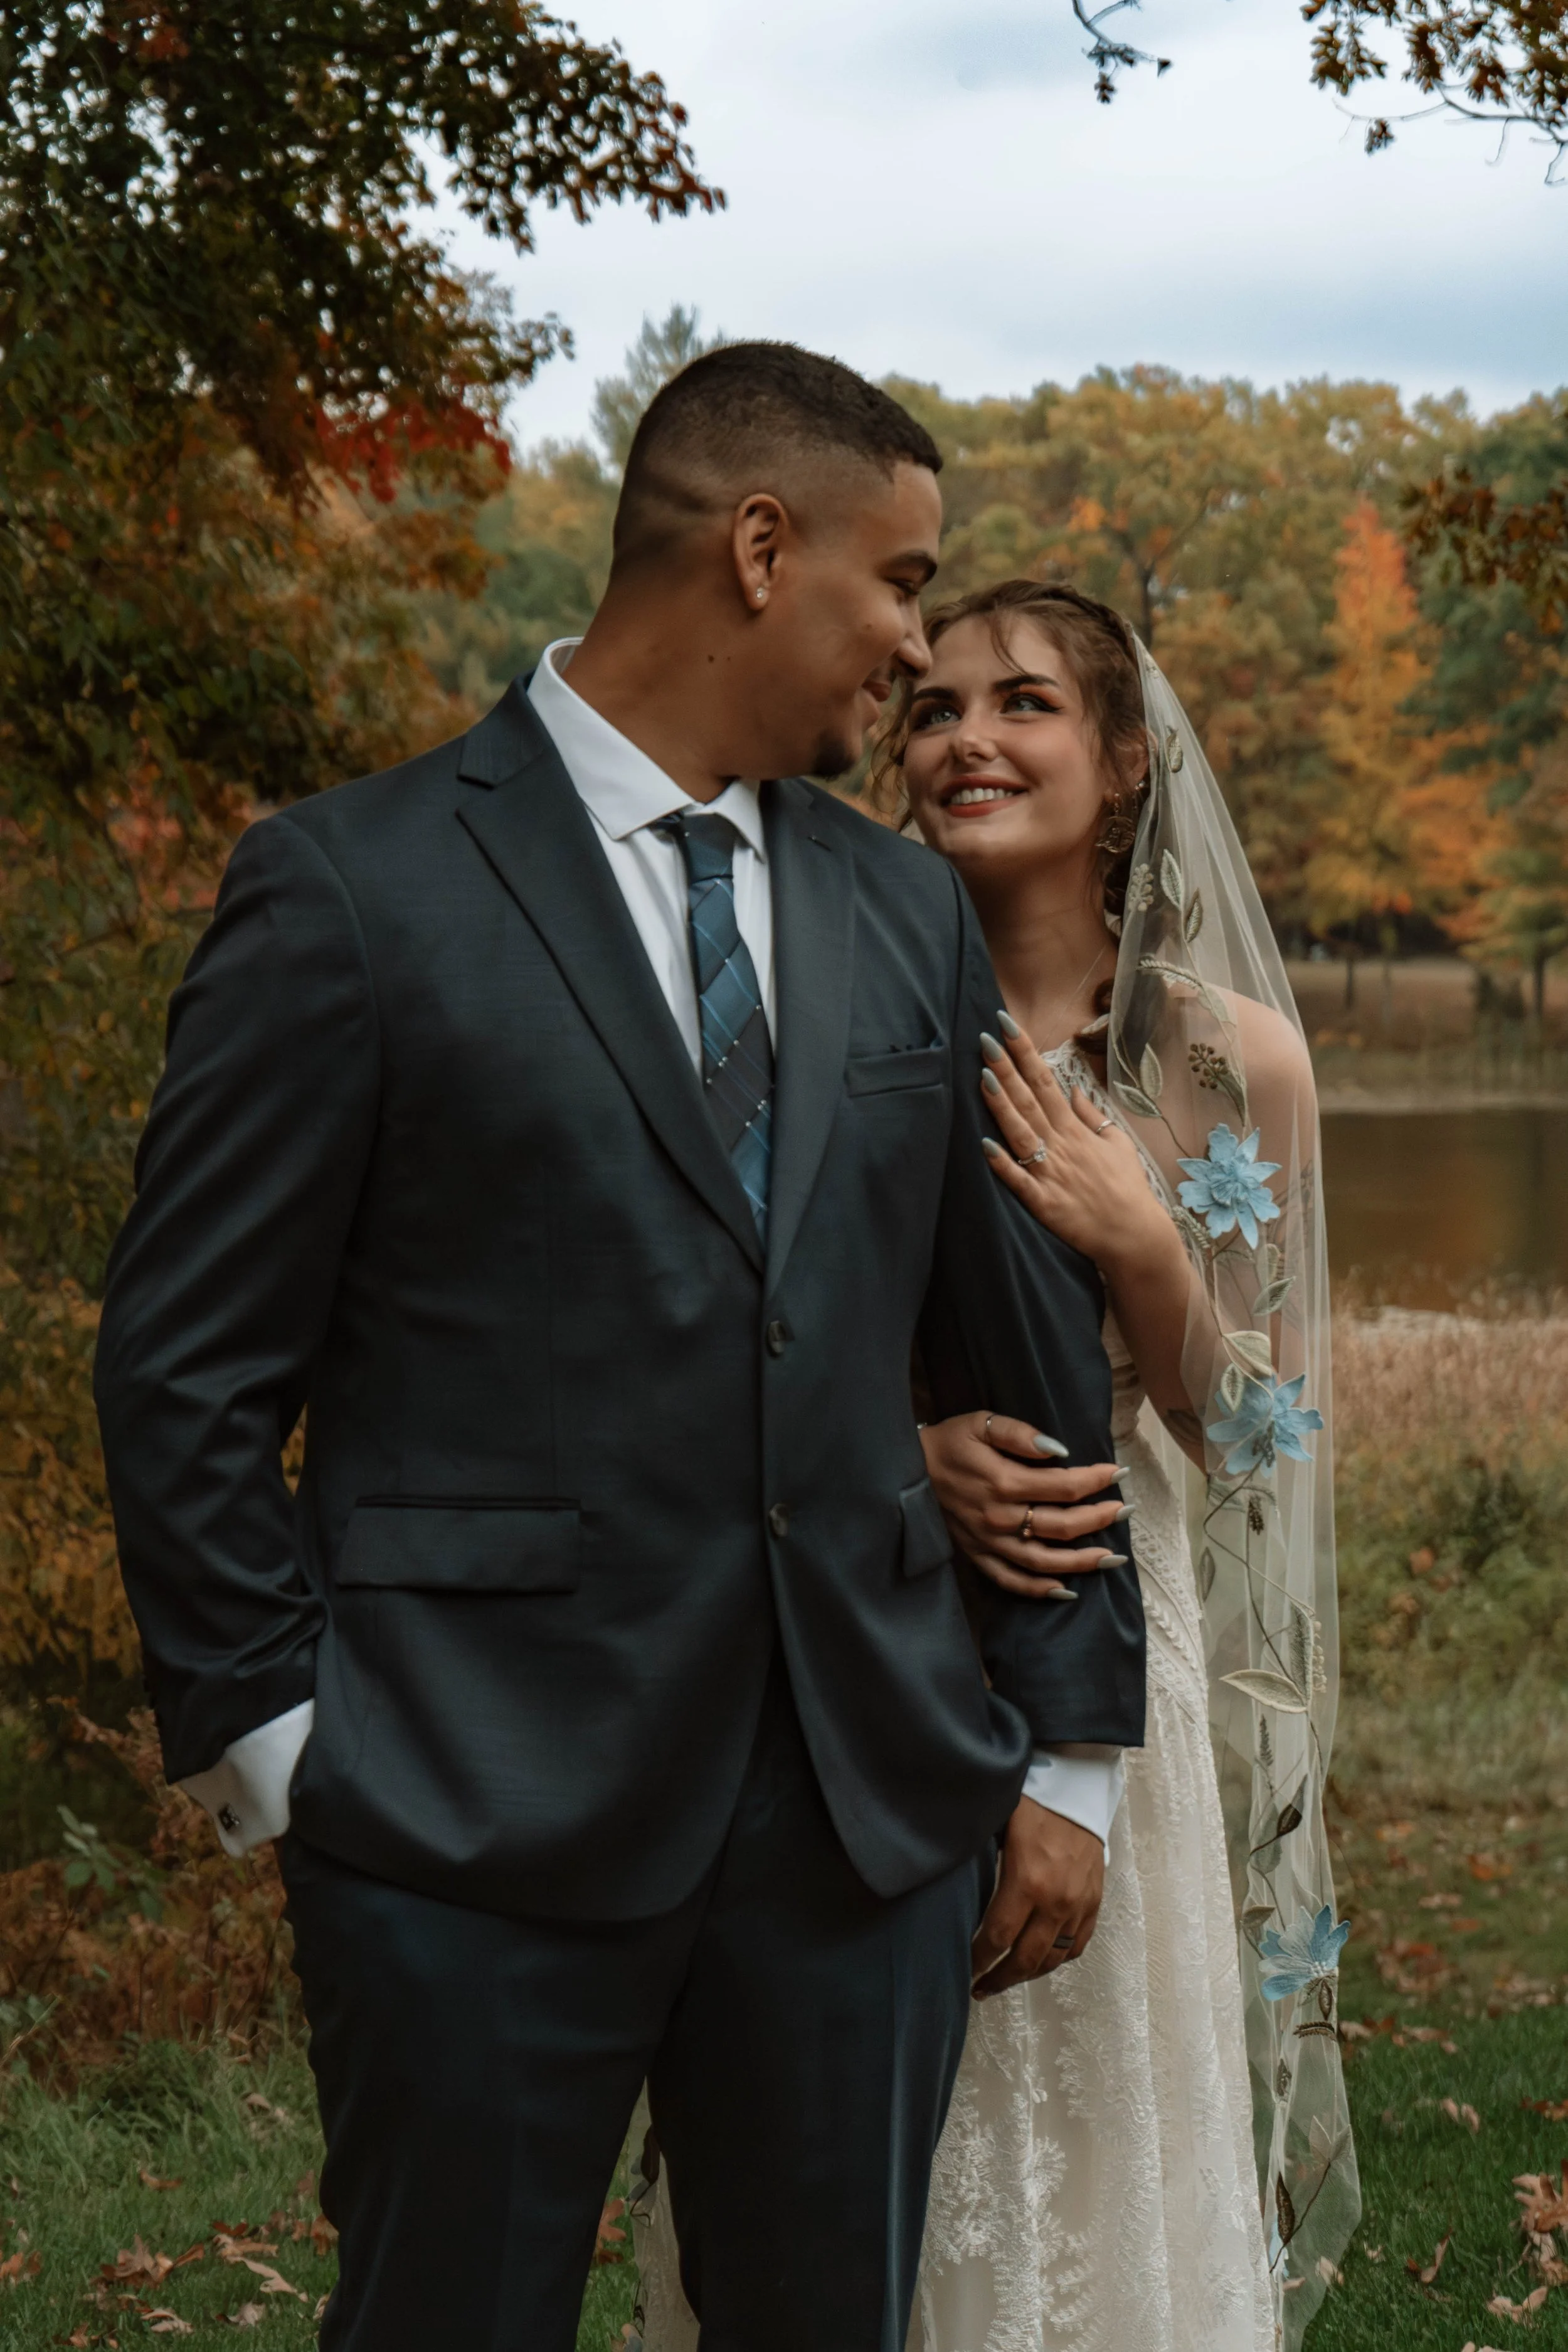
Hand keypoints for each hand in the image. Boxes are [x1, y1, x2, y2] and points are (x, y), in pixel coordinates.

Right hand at [919, 1414, 1127, 1598]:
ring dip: (1082, 1562)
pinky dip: (1039, 1590)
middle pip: (1061, 1526)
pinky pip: (1011, 1581)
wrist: (903, 1471)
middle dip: (1099, 1519)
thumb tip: (1059, 1450)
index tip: (1119, 1472)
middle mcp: (999, 1518)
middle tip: (1127, 1509)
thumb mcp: (979, 1422)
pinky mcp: (976, 1556)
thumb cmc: (946, 1442)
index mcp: (1002, 1482)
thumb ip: (1019, 1434)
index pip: (1063, 1486)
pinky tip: (1067, 1591)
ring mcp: (988, 1542)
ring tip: (1114, 1558)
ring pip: (1044, 1561)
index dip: (1096, 1480)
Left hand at [972, 1798, 1104, 1995]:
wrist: (1078, 1786)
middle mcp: (1056, 1901)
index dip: (977, 1959)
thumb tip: (946, 1886)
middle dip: (999, 1978)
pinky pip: (1077, 1945)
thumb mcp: (996, 1825)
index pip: (997, 1937)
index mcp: (1027, 1881)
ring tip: (1006, 1979)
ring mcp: (1079, 1904)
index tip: (963, 1967)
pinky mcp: (1094, 1902)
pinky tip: (1040, 1960)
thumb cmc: (1033, 1800)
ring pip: (1053, 1959)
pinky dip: (1058, 1959)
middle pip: (1025, 1959)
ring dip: (1027, 1975)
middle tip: (979, 1987)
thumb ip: (977, 1860)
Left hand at [978, 1017, 1175, 1280]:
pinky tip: (984, 1145)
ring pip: (1020, 1133)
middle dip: (1007, 1068)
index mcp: (1075, 1129)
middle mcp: (1061, 1145)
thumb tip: (1073, 1089)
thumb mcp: (1118, 1144)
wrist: (1135, 1236)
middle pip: (1029, 1100)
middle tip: (984, 1039)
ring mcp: (1051, 1174)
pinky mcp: (1044, 1203)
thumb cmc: (1127, 1189)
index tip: (1006, 1026)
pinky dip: (1002, 1164)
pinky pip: (1019, 1181)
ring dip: (1001, 1105)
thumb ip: (1094, 1115)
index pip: (1046, 1082)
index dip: (1025, 1053)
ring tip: (982, 1076)